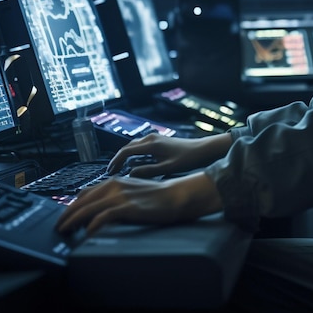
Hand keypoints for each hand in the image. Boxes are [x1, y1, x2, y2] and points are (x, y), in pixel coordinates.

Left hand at [56, 171, 222, 235]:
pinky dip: (92, 224)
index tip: (64, 218)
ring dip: (73, 221)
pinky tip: (87, 233)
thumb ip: (115, 196)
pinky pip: (104, 216)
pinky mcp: (128, 207)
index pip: (84, 194)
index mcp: (114, 182)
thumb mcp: (131, 191)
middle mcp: (113, 186)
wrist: (175, 196)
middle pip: (81, 201)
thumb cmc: (156, 196)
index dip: (70, 207)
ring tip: (65, 232)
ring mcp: (120, 196)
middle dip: (66, 215)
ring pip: (88, 208)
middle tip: (58, 228)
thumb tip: (99, 210)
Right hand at [106, 131, 231, 177]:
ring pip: (134, 146)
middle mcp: (151, 138)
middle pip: (128, 147)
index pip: (126, 151)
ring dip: (125, 156)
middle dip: (118, 159)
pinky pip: (141, 146)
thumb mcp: (167, 168)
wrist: (202, 149)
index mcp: (151, 144)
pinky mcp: (159, 141)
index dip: (116, 162)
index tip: (109, 172)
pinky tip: (134, 163)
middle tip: (111, 172)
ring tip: (120, 169)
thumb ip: (148, 171)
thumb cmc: (187, 159)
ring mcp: (155, 138)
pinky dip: (134, 154)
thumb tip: (129, 174)